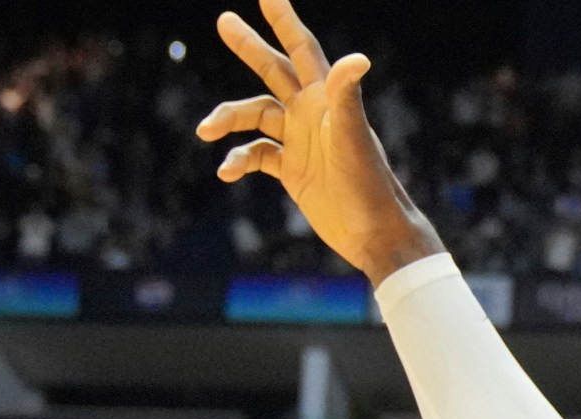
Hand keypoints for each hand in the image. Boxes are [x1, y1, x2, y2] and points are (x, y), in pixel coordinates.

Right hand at [195, 0, 443, 283]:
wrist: (375, 234)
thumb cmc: (369, 184)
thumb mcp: (353, 138)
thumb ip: (347, 97)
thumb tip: (357, 58)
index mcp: (326, 100)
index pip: (302, 49)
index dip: (284, 20)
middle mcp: (312, 115)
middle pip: (273, 70)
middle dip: (250, 46)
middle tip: (225, 19)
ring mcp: (301, 142)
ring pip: (254, 116)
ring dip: (228, 120)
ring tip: (206, 131)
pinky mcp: (293, 170)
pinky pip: (255, 155)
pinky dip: (238, 160)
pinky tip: (227, 172)